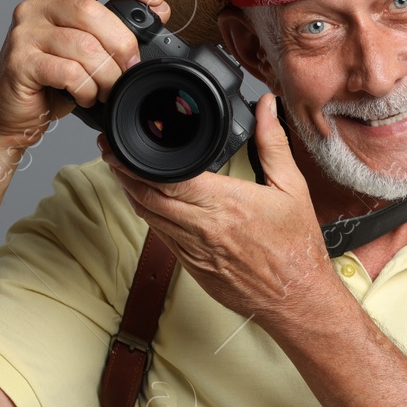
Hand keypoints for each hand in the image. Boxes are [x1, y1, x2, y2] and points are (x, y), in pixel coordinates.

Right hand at [0, 0, 171, 142]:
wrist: (10, 116)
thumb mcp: (85, 51)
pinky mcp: (20, 62)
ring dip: (106, 74)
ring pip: (84, 45)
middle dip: (122, 44)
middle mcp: (36, 8)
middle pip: (93, 11)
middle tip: (130, 68)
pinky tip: (85, 97)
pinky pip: (69, 72)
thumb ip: (110, 30)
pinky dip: (86, 89)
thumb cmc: (50, 84)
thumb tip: (158, 11)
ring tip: (106, 90)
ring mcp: (25, 34)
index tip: (155, 1)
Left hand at [100, 92, 340, 327]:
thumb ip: (273, 143)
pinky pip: (161, 236)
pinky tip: (146, 201)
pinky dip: (148, 215)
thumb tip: (267, 107)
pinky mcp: (192, 267)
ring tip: (120, 170)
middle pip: (147, 196)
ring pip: (148, 217)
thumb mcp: (291, 188)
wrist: (296, 299)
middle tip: (110, 151)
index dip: (138, 161)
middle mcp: (204, 228)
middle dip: (123, 172)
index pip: (169, 178)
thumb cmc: (296, 247)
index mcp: (226, 204)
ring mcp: (194, 251)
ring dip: (130, 193)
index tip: (124, 144)